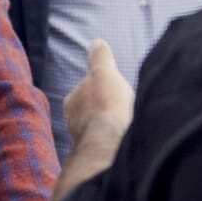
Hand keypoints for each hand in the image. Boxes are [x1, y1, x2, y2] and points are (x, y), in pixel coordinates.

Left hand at [52, 38, 135, 200]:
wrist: (113, 143)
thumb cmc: (107, 105)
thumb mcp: (104, 73)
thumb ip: (99, 58)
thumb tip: (96, 42)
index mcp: (72, 102)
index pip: (83, 91)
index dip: (99, 88)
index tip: (111, 89)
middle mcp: (74, 123)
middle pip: (90, 112)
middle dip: (103, 110)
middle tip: (122, 108)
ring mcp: (86, 142)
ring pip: (99, 130)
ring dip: (111, 128)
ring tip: (128, 125)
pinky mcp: (98, 158)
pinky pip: (108, 146)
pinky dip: (117, 142)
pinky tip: (129, 141)